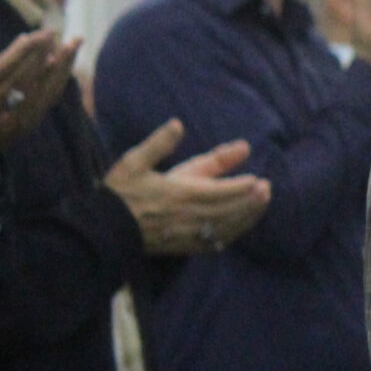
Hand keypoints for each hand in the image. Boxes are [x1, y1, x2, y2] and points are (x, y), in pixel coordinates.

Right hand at [0, 22, 79, 167]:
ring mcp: (3, 123)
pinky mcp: (8, 134)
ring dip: (58, 73)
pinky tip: (60, 78)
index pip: (8, 67)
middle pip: (29, 78)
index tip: (44, 33)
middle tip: (65, 35)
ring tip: (71, 51)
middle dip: (50, 55)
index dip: (28, 49)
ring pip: (39, 96)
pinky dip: (51, 92)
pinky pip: (37, 111)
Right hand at [103, 120, 272, 256]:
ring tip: (262, 204)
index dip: (241, 187)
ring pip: (225, 227)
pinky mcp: (182, 247)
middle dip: (251, 200)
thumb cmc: (119, 193)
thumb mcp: (134, 161)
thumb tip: (178, 124)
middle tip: (267, 189)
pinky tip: (239, 228)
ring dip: (247, 216)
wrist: (102, 229)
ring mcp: (187, 234)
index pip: (220, 191)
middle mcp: (188, 216)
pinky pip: (213, 243)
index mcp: (179, 193)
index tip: (257, 179)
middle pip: (229, 209)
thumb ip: (159, 143)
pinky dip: (231, 234)